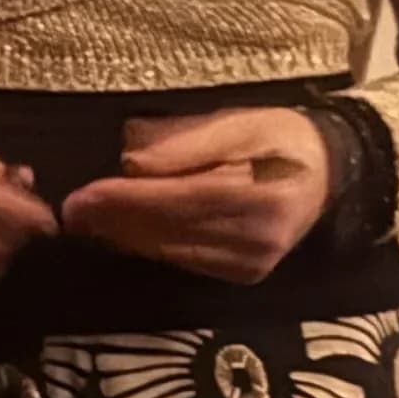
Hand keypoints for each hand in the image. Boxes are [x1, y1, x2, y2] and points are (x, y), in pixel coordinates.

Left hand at [61, 108, 330, 280]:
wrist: (328, 175)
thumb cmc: (281, 138)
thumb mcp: (242, 121)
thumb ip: (189, 141)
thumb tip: (132, 162)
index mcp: (263, 198)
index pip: (179, 201)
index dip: (127, 200)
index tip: (82, 196)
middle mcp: (258, 240)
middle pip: (170, 232)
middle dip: (114, 221)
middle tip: (70, 210)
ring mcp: (252, 265)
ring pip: (171, 252)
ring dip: (125, 237)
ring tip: (86, 220)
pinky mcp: (243, 276)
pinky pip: (184, 261)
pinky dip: (149, 247)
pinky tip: (122, 232)